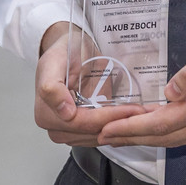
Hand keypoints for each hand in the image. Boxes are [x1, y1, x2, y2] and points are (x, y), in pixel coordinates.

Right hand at [35, 21, 146, 144]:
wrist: (71, 48)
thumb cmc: (64, 51)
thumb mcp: (55, 61)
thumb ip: (52, 86)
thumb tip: (65, 112)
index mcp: (45, 113)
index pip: (81, 123)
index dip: (106, 118)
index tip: (129, 109)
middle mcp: (55, 126)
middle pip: (91, 133)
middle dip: (116, 123)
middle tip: (140, 111)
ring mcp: (69, 131)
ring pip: (98, 138)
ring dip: (119, 128)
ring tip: (138, 113)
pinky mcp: (82, 130)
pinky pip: (100, 135)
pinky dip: (115, 128)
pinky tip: (128, 117)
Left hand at [97, 23, 185, 147]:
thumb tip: (170, 91)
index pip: (165, 122)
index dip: (134, 127)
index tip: (107, 129)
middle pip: (168, 135)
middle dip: (133, 137)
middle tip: (103, 136)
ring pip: (179, 137)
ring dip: (148, 137)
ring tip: (122, 134)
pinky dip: (167, 132)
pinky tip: (155, 125)